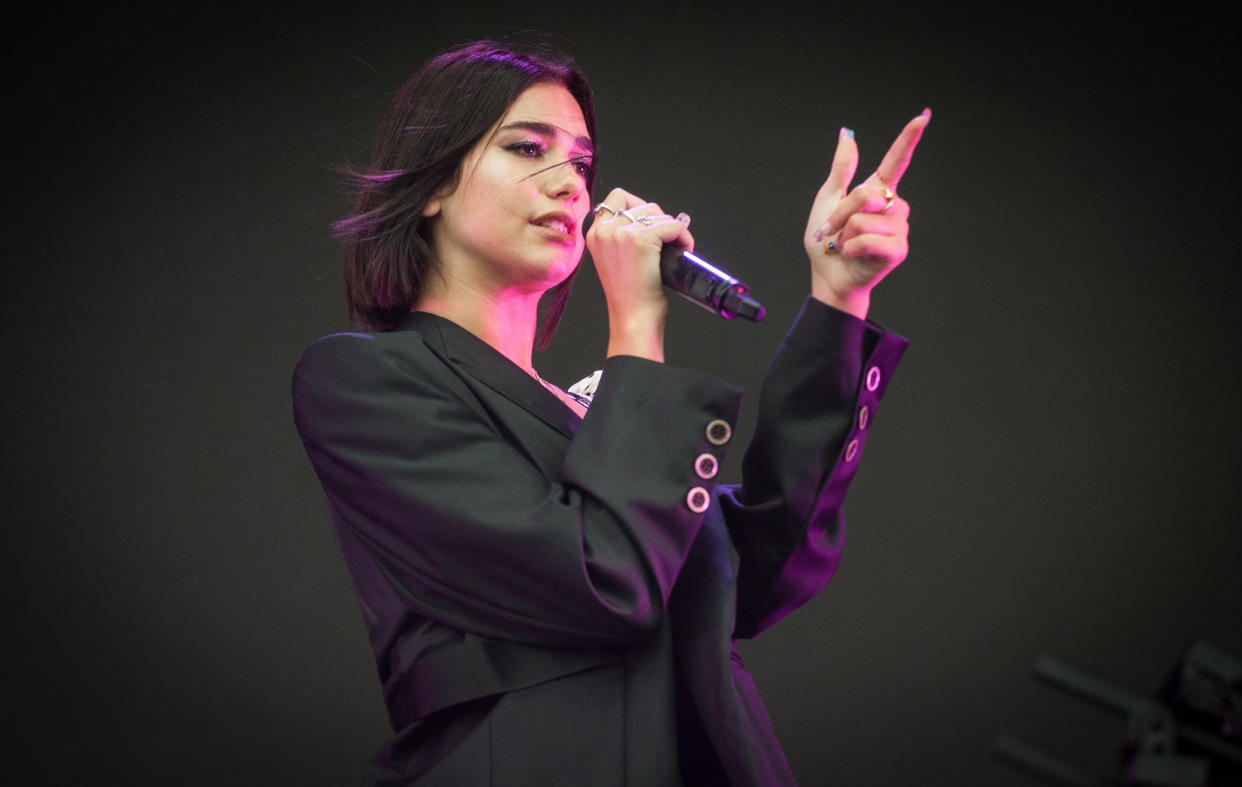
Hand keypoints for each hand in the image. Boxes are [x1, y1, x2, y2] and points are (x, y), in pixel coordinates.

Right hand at [587, 187, 693, 360]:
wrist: (633, 319)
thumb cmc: (629, 297)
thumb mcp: (614, 260)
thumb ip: (622, 238)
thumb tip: (652, 221)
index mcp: (595, 234)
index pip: (617, 197)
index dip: (639, 208)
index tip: (650, 226)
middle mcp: (605, 230)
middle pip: (644, 205)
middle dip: (661, 221)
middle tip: (667, 242)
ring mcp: (622, 233)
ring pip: (659, 214)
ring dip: (674, 230)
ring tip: (676, 250)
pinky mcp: (642, 240)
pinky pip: (674, 225)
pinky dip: (684, 237)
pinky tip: (684, 251)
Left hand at [804, 109, 930, 318]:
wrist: (828, 275)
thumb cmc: (828, 241)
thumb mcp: (828, 200)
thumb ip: (841, 169)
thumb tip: (847, 135)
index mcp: (879, 191)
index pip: (896, 160)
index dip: (909, 138)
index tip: (924, 116)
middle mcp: (894, 206)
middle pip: (866, 193)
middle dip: (841, 213)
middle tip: (834, 231)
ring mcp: (899, 228)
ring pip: (864, 217)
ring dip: (845, 233)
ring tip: (845, 245)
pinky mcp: (898, 249)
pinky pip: (869, 238)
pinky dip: (852, 247)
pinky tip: (853, 255)